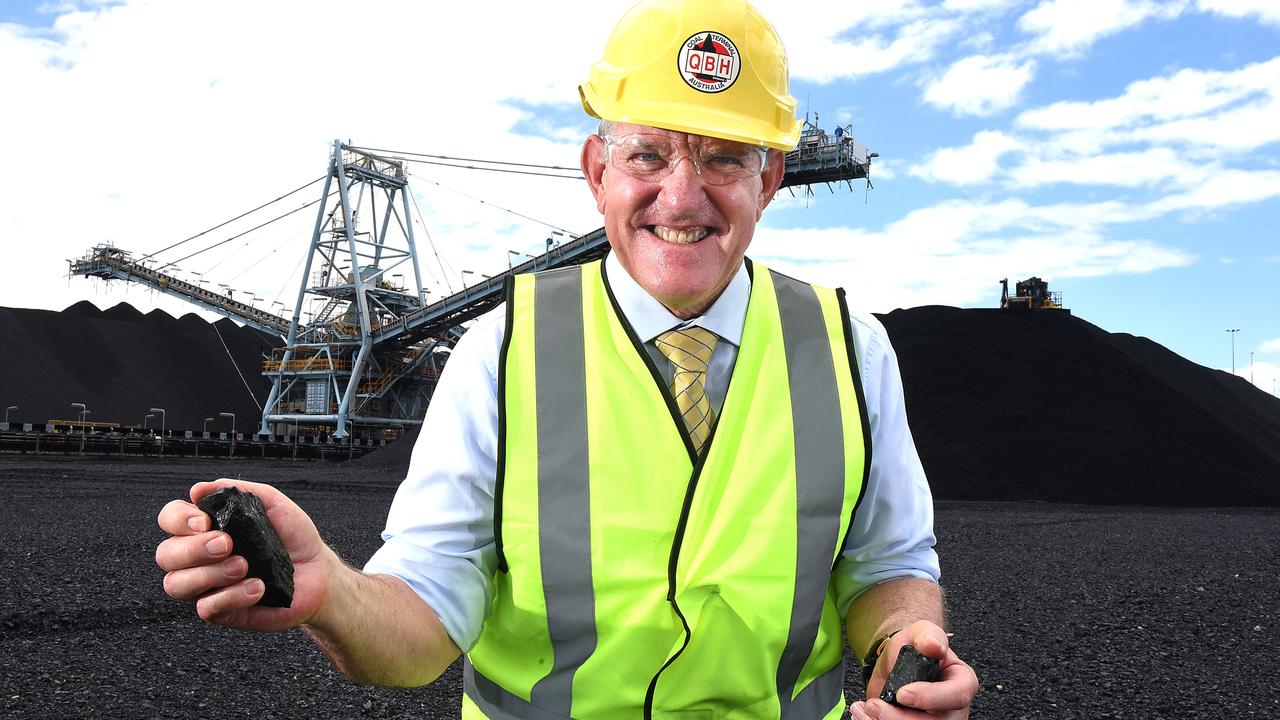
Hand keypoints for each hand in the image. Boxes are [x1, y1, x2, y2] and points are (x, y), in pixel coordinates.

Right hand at [155, 479, 337, 631]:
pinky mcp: (223, 611)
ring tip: (244, 566)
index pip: (169, 519)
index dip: (178, 520)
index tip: (205, 521)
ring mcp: (207, 586)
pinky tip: (257, 587)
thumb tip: (198, 489)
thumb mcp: (272, 504)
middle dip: (193, 549)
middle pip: (165, 555)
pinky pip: (206, 608)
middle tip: (227, 544)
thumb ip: (237, 491)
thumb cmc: (292, 537)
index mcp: (205, 529)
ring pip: (176, 584)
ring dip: (209, 574)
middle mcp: (198, 558)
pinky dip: (231, 597)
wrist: (317, 571)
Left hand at [850, 620, 977, 719]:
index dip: (930, 698)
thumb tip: (932, 645)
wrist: (898, 659)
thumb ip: (927, 635)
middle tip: (873, 706)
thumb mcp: (921, 632)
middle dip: (900, 718)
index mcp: (962, 682)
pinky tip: (863, 716)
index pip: (956, 696)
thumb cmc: (915, 647)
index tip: (902, 693)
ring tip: (864, 709)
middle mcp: (953, 708)